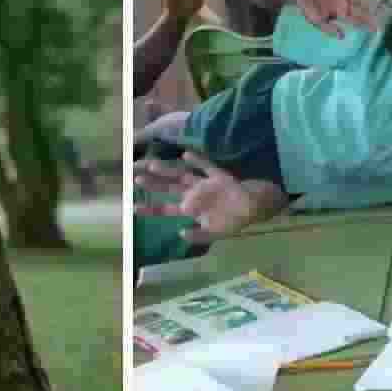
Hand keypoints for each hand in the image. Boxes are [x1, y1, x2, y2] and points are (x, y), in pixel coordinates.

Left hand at [136, 157, 283, 236]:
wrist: (258, 208)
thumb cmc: (236, 221)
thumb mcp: (215, 234)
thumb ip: (198, 236)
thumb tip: (180, 232)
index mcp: (193, 210)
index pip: (167, 210)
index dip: (151, 209)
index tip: (133, 208)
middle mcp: (195, 195)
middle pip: (170, 189)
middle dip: (153, 185)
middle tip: (135, 179)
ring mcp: (206, 184)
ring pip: (183, 176)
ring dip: (168, 171)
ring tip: (151, 164)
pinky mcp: (220, 176)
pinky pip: (207, 167)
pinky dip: (197, 161)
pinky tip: (186, 155)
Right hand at [288, 0, 383, 33]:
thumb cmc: (309, 9)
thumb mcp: (317, 22)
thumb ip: (329, 29)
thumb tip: (342, 36)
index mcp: (341, 13)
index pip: (357, 19)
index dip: (366, 23)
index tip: (376, 29)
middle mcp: (344, 3)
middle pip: (359, 9)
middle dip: (369, 14)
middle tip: (380, 18)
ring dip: (364, 2)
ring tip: (375, 6)